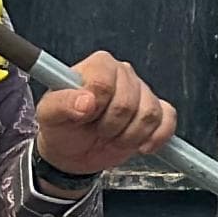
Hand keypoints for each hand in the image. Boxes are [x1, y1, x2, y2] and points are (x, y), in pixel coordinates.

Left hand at [33, 52, 176, 177]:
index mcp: (98, 66)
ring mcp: (143, 91)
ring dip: (129, 136)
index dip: (96, 107)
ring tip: (112, 139)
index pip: (105, 82)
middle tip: (97, 132)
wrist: (74, 151)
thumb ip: (62, 104)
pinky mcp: (158, 111)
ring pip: (149, 114)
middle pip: (129, 102)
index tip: (84, 117)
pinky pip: (168, 120)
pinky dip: (155, 138)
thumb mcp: (49, 115)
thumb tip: (86, 102)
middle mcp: (123, 73)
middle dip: (111, 127)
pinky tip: (140, 146)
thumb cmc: (62, 126)